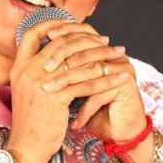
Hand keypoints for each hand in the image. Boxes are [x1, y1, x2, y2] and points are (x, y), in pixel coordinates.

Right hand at [6, 20, 128, 162]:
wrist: (26, 147)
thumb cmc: (32, 120)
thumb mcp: (28, 90)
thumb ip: (39, 71)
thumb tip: (62, 55)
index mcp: (19, 67)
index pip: (32, 33)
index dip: (51, 24)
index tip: (71, 23)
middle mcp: (28, 71)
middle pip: (61, 43)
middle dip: (87, 38)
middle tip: (105, 40)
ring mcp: (41, 83)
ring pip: (77, 61)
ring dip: (102, 56)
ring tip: (118, 55)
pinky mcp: (56, 98)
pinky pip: (87, 83)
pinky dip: (106, 79)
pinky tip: (119, 78)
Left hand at [45, 23, 147, 143]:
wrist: (120, 130)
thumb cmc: (93, 108)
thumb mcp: (75, 84)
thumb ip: (63, 67)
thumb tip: (35, 53)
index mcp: (100, 47)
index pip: (79, 32)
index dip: (61, 35)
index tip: (43, 41)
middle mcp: (112, 53)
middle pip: (84, 47)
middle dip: (61, 58)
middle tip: (44, 68)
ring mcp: (122, 66)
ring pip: (91, 70)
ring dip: (69, 82)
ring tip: (51, 92)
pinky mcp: (126, 83)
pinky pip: (102, 92)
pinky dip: (86, 108)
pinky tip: (74, 121)